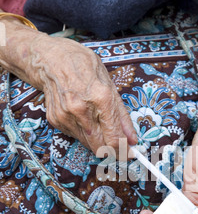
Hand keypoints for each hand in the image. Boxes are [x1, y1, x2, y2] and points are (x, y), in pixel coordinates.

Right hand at [25, 34, 136, 154]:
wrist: (51, 60)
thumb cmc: (83, 67)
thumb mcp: (110, 85)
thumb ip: (121, 115)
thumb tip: (131, 139)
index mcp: (100, 97)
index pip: (113, 138)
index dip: (124, 150)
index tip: (131, 154)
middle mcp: (81, 109)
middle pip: (100, 147)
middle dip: (113, 151)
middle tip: (120, 149)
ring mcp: (66, 116)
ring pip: (88, 143)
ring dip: (98, 141)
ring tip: (99, 125)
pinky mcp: (56, 120)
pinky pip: (76, 135)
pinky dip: (84, 132)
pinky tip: (83, 117)